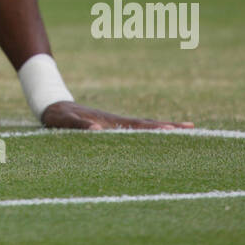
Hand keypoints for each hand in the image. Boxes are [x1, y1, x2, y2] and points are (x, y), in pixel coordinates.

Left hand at [41, 100, 193, 131]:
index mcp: (110, 122)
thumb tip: (98, 131)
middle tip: (192, 127)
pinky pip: (134, 131)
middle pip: (148, 124)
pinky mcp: (111, 128)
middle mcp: (117, 122)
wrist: (53, 106)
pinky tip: (156, 137)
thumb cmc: (57, 116)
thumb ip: (79, 126)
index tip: (175, 130)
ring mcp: (116, 124)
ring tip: (182, 131)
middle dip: (169, 126)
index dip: (156, 128)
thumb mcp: (64, 121)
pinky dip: (149, 132)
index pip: (138, 126)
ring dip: (162, 128)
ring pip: (144, 126)